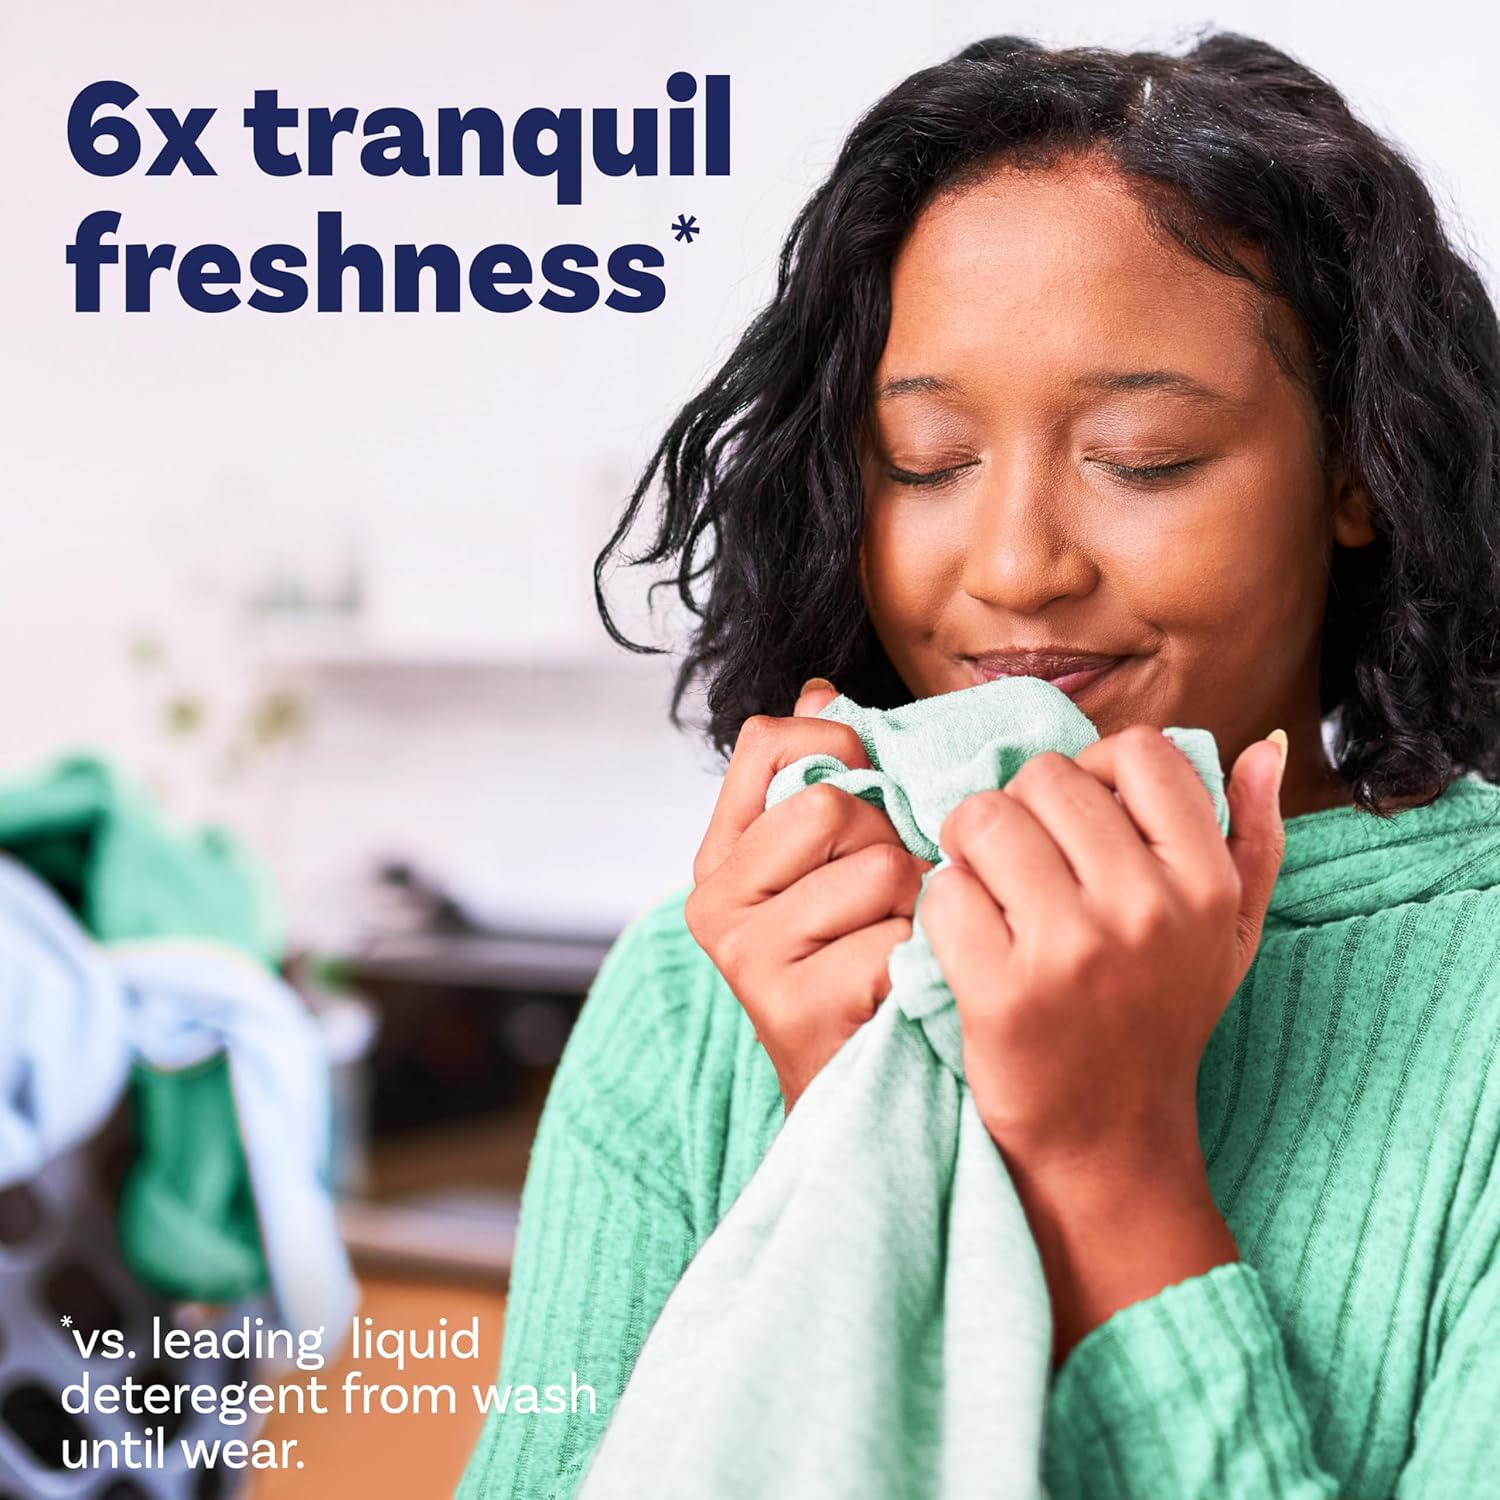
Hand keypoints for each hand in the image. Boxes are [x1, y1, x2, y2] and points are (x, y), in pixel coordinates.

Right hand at [684, 678, 933, 1113]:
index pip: (769, 740)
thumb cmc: (852, 970)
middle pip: (835, 803)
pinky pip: (898, 938)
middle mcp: (716, 900)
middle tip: (886, 903)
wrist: (855, 1102)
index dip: (837, 746)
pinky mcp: (796, 1005)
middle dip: (888, 846)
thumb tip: (821, 689)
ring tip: (895, 950)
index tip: (868, 785)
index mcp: (721, 855)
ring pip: (880, 868)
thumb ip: (820, 783)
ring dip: (913, 910)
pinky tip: (899, 993)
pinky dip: (919, 964)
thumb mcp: (829, 872)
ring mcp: (749, 955)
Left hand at [921, 723, 1286, 1188]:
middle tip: (1020, 862)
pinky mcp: (1001, 990)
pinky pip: (944, 890)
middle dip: (1020, 811)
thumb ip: (1254, 838)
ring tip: (989, 891)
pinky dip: (943, 908)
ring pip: (982, 820)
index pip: (1138, 753)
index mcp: (1205, 883)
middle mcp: (1145, 907)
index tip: (1080, 822)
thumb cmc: (1160, 1021)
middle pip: (1043, 779)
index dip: (1094, 773)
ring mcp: (1071, 949)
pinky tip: (969, 939)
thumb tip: (1264, 750)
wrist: (1109, 1139)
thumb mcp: (1230, 935)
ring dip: (970, 849)